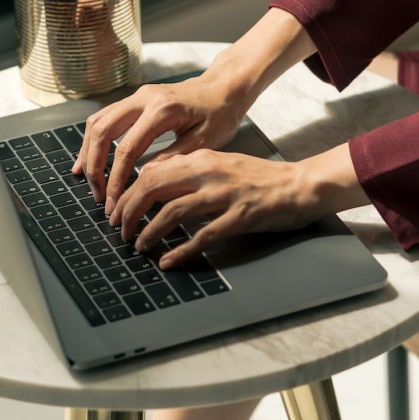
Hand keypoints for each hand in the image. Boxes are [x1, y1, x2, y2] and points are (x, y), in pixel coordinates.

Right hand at [71, 73, 246, 215]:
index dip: (116, 179)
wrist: (224, 87)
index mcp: (162, 109)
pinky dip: (94, 139)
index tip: (113, 202)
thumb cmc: (220, 113)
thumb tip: (144, 179)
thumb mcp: (205, 141)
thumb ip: (173, 158)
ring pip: (97, 121)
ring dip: (89, 152)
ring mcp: (137, 96)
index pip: (127, 148)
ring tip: (88, 180)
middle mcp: (144, 98)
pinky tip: (90, 158)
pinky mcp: (136, 99)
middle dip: (95, 166)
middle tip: (98, 195)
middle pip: (102, 131)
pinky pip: (105, 117)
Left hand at [120, 144, 366, 268]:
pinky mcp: (240, 216)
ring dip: (149, 232)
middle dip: (129, 211)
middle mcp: (209, 172)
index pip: (152, 171)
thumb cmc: (261, 179)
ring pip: (172, 211)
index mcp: (202, 158)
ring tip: (138, 246)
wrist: (300, 185)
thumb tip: (155, 186)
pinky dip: (180, 250)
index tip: (117, 211)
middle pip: (154, 187)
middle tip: (120, 230)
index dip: (128, 193)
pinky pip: (202, 235)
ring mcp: (225, 194)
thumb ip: (191, 173)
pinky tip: (168, 261)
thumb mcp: (222, 166)